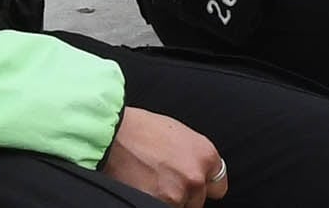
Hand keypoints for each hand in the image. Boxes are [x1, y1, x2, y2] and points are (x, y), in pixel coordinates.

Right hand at [102, 107, 228, 207]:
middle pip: (197, 201)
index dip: (203, 186)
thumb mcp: (178, 134)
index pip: (218, 187)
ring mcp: (178, 194)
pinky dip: (153, 201)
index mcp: (205, 154)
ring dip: (168, 199)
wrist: (110, 133)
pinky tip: (142, 187)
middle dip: (182, 193)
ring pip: (180, 207)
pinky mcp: (158, 204)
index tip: (190, 183)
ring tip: (149, 181)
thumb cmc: (139, 128)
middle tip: (162, 178)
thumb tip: (199, 172)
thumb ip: (193, 156)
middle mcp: (196, 176)